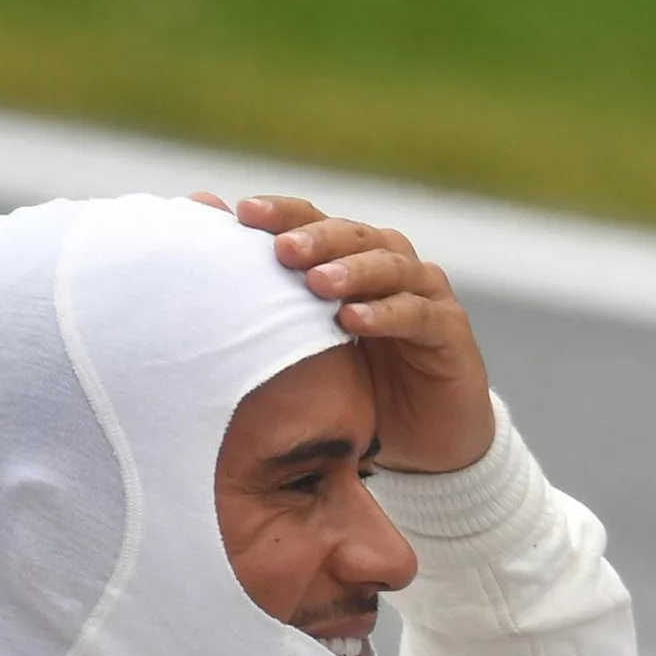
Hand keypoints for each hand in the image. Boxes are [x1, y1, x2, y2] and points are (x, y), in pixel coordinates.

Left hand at [222, 195, 496, 472]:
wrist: (425, 443)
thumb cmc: (357, 388)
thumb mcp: (306, 348)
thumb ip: (271, 309)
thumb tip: (203, 264)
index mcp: (352, 262)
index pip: (316, 222)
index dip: (283, 213)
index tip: (242, 213)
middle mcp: (391, 267)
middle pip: (355, 235)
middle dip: (317, 238)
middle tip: (283, 250)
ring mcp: (426, 295)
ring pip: (391, 265)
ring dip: (353, 270)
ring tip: (319, 283)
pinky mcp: (452, 331)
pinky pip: (419, 313)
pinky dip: (387, 313)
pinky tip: (354, 319)